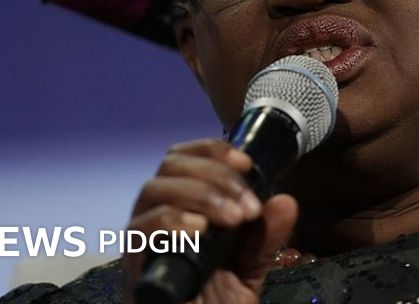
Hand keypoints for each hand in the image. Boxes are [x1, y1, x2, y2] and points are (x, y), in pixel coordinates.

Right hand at [121, 139, 298, 303]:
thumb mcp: (250, 267)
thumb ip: (265, 236)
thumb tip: (286, 201)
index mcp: (181, 206)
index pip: (184, 157)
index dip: (213, 151)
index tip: (246, 164)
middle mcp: (156, 214)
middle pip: (171, 165)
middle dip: (216, 175)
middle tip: (248, 207)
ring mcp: (142, 238)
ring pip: (155, 188)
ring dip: (201, 194)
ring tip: (233, 219)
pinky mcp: (133, 263)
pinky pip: (141, 228)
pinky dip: (172, 220)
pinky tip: (200, 230)